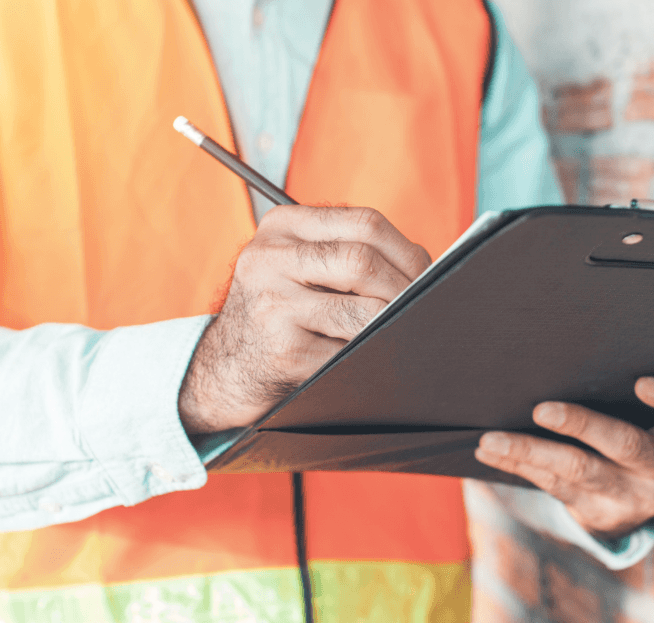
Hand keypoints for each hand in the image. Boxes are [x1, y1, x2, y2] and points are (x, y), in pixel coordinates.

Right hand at [178, 205, 430, 434]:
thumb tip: (427, 267)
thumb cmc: (279, 313)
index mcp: (280, 227)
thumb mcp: (297, 266)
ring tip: (398, 331)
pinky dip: (369, 355)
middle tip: (422, 307)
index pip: (364, 223)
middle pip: (363, 261)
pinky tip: (368, 356)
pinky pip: (349, 352)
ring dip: (390, 325)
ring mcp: (272, 305)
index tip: (427, 274)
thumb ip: (347, 253)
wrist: (226, 367)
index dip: (407, 251)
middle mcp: (268, 259)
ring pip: (362, 311)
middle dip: (404, 289)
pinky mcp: (282, 350)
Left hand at [474, 377, 653, 537]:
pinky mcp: (598, 513)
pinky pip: (552, 486)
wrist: (640, 500)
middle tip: (542, 410)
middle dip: (581, 425)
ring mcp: (633, 497)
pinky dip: (518, 465)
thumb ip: (630, 388)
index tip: (643, 382)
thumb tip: (569, 347)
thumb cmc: (644, 430)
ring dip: (530, 451)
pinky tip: (491, 452)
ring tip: (493, 439)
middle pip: (625, 445)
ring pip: (578, 471)